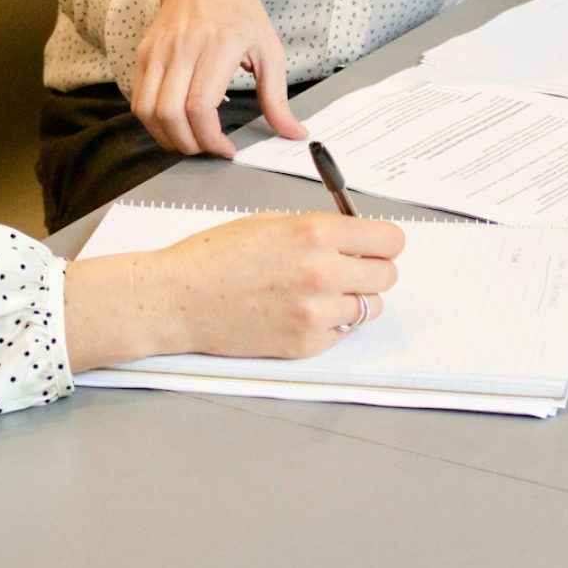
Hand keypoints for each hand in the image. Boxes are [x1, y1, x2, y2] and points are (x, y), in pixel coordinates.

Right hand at [64, 214, 404, 370]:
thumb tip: (355, 239)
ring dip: (353, 300)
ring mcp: (316, 313)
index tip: (376, 246)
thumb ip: (319, 230)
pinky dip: (330, 324)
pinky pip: (342, 333)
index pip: (390, 241)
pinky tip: (300, 312)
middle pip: (387, 275)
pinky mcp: (306, 344)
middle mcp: (323, 272)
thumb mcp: (271, 222)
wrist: (178, 299)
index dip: (384, 242)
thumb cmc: (216, 256)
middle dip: (371, 270)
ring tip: (320, 293)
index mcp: (315, 233)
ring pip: (370, 308)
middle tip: (348, 269)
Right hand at [130, 0, 307, 157]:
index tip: (226, 149)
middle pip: (170, 114)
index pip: (200, 106)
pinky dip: (153, 122)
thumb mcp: (269, 51)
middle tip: (208, 149)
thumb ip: (278, 98)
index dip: (210, 139)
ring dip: (167, 137)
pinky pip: (138, 99)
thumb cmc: (240, 15)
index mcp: (218, 46)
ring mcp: (158, 50)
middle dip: (189, 144)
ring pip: (147, 110)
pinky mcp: (144, 53)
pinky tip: (174, 125)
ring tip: (190, 141)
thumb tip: (294, 133)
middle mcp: (183, 48)